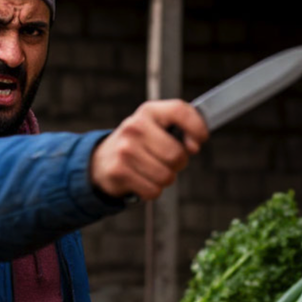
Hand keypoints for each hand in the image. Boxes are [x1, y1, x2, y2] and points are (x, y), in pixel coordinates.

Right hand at [90, 99, 207, 200]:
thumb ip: (181, 128)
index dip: (196, 127)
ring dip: (165, 179)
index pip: (179, 111)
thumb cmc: (139, 143)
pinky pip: (153, 190)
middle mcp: (135, 127)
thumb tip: (194, 146)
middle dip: (178, 163)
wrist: (102, 160)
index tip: (199, 141)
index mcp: (149, 111)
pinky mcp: (119, 171)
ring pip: (166, 176)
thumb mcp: (157, 126)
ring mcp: (125, 150)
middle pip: (176, 154)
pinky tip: (142, 179)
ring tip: (152, 170)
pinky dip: (152, 190)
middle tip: (166, 160)